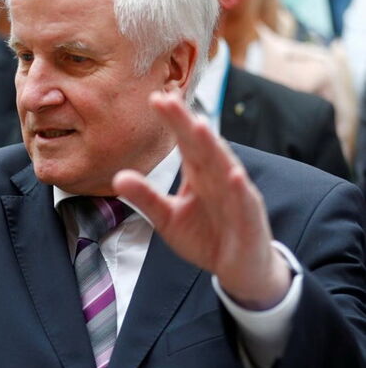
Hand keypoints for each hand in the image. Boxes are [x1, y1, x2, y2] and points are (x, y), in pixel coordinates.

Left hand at [113, 92, 291, 309]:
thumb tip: (117, 177)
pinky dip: (240, 189)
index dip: (172, 121)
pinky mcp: (250, 218)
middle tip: (168, 99)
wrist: (238, 269)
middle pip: (201, 145)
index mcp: (199, 173)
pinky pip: (245, 202)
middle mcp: (219, 177)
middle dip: (186, 122)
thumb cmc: (205, 237)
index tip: (155, 98)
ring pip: (225, 166)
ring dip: (213, 146)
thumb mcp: (167, 217)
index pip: (184, 141)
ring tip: (199, 125)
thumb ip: (145, 197)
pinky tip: (234, 175)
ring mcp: (236, 196)